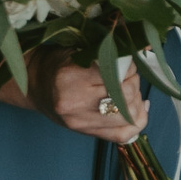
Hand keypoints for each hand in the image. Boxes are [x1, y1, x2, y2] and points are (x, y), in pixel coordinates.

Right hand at [0, 46, 149, 144]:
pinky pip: (124, 134)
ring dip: (136, 98)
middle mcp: (74, 104)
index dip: (128, 64)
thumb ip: (109, 51)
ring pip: (129, 114)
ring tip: (129, 88)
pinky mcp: (87, 133)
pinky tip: (139, 106)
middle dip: (133, 80)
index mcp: (70, 78)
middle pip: (125, 94)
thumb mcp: (79, 49)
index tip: (125, 60)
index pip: (116, 72)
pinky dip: (138, 119)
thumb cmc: (58, 62)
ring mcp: (81, 122)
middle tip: (127, 73)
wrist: (34, 84)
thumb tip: (146, 45)